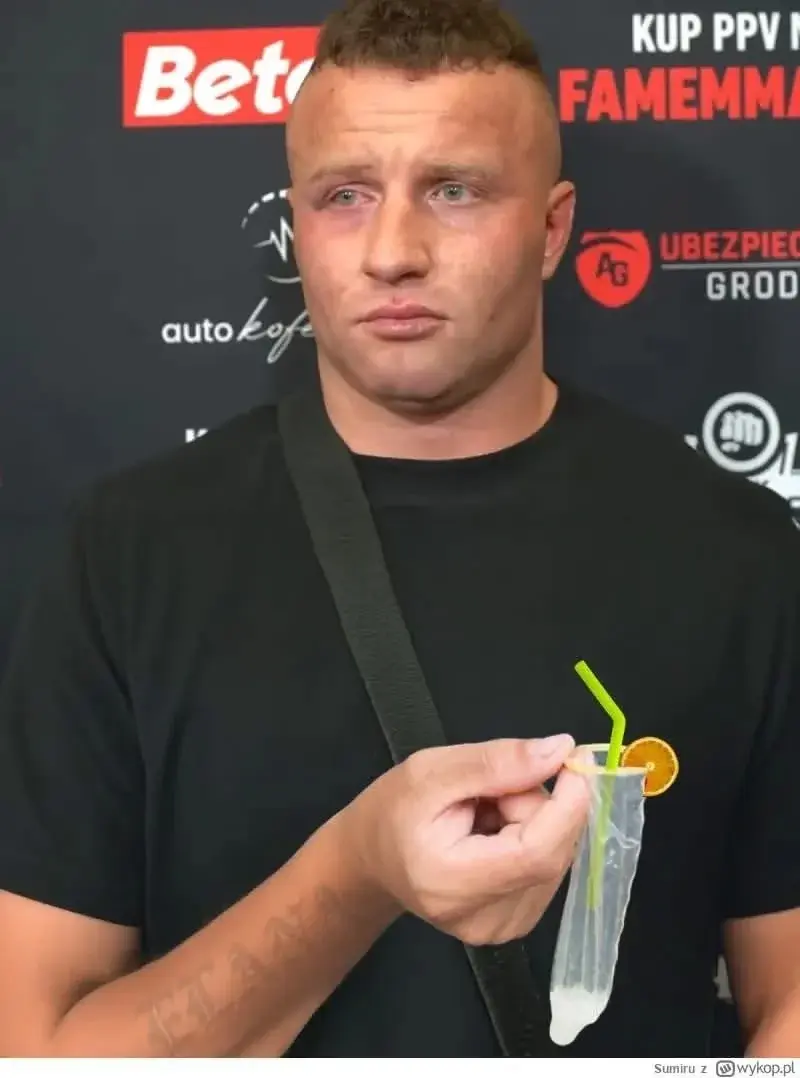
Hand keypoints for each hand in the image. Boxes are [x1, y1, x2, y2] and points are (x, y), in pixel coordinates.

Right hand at [342, 735, 590, 945]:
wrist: (372, 858)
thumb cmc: (391, 811)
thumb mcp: (431, 770)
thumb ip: (496, 762)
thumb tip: (559, 750)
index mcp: (453, 883)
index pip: (537, 851)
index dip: (568, 805)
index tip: (575, 758)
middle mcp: (485, 920)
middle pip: (550, 849)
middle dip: (538, 803)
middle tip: (491, 786)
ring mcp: (502, 929)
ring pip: (556, 856)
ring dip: (534, 821)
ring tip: (484, 813)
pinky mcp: (515, 926)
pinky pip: (549, 868)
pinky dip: (532, 839)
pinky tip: (494, 834)